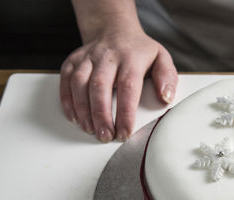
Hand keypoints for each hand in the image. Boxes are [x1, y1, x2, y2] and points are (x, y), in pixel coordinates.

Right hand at [60, 27, 177, 141]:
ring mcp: (88, 57)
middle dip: (101, 115)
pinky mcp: (73, 60)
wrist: (115, 30)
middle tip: (105, 136)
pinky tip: (75, 117)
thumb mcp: (161, 59)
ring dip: (83, 110)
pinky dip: (67, 100)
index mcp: (131, 57)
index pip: (129, 87)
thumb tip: (166, 98)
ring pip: (80, 83)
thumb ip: (167, 78)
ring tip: (90, 130)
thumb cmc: (139, 51)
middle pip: (100, 87)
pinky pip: (66, 80)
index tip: (125, 132)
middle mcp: (108, 56)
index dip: (125, 112)